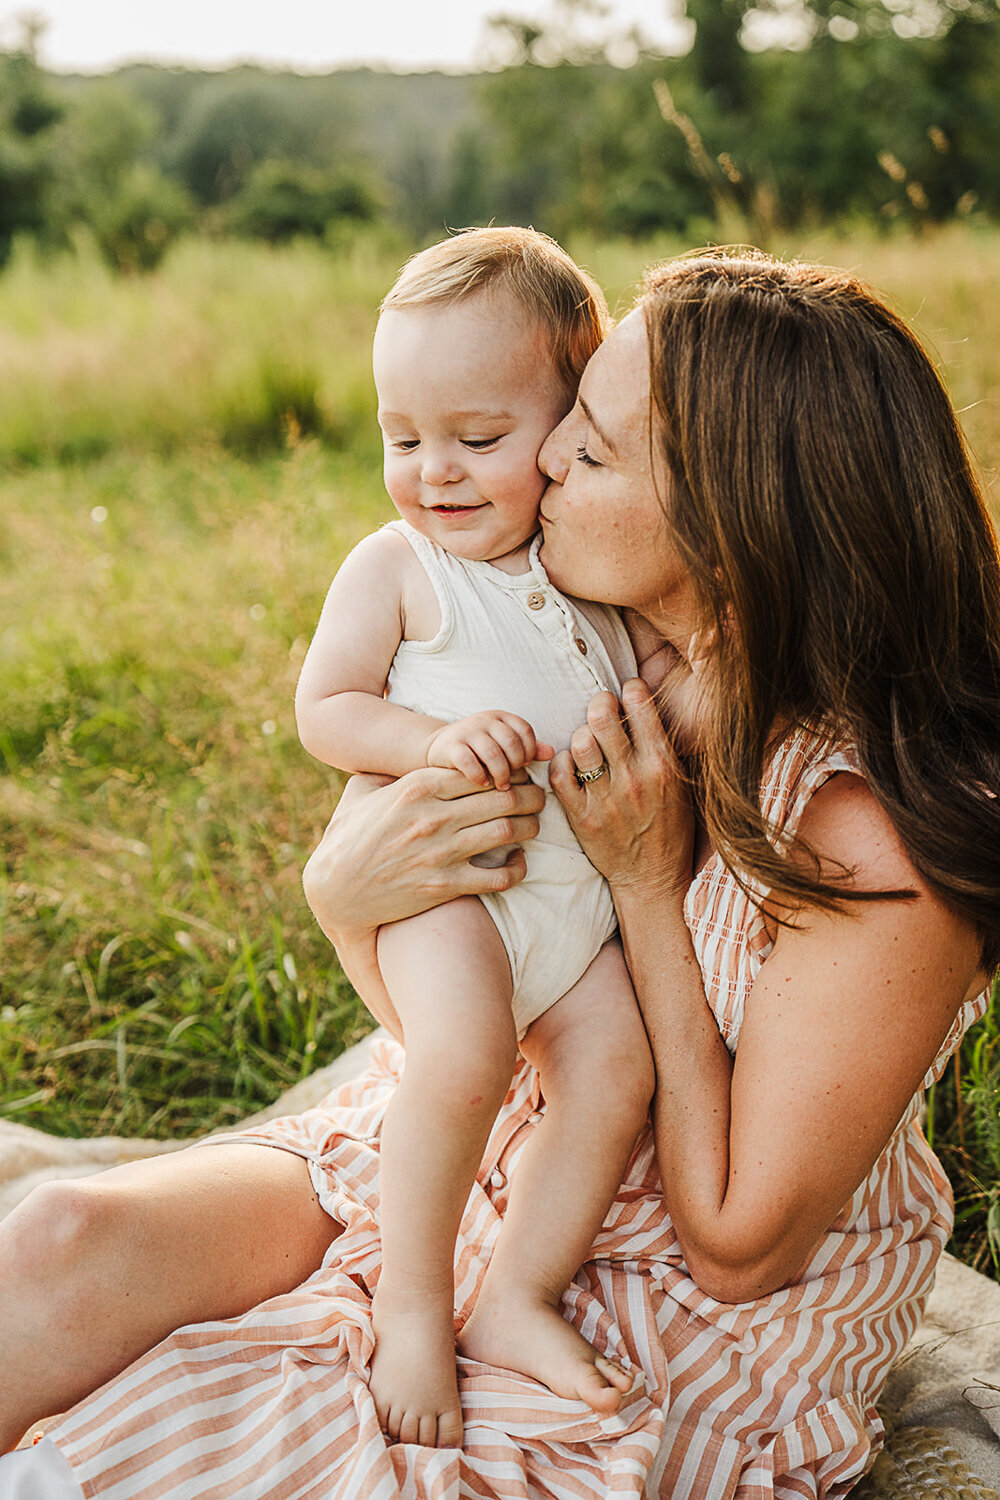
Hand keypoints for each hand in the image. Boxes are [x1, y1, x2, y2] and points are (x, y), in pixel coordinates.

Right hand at [302, 767, 545, 936]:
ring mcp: (440, 853)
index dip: (507, 771)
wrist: (335, 892)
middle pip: (503, 797)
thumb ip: (386, 772)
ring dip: (530, 826)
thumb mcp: (360, 793)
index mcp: (416, 788)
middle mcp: (432, 817)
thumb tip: (400, 758)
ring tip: (534, 824)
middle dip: (529, 795)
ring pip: (507, 831)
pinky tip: (520, 862)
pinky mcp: (444, 886)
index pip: (480, 769)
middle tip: (538, 797)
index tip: (516, 776)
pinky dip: (518, 869)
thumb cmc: (347, 838)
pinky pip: (498, 876)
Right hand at [425, 712, 553, 789]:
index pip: (524, 730)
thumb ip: (527, 747)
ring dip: (500, 773)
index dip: (528, 750)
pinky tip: (482, 784)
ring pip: (492, 752)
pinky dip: (478, 775)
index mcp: (500, 717)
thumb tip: (552, 753)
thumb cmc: (478, 749)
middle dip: (515, 764)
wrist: (439, 747)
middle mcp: (484, 720)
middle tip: (513, 781)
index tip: (524, 766)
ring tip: (501, 787)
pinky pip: (468, 761)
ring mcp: (466, 731)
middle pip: (511, 742)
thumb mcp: (502, 743)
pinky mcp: (450, 746)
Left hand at [549, 678, 693, 900]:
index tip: (627, 692)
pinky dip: (562, 763)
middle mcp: (634, 779)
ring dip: (581, 736)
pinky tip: (572, 767)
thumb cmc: (670, 827)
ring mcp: (606, 799)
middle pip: (602, 718)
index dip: (630, 690)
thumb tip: (645, 707)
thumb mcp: (681, 784)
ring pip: (579, 743)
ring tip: (588, 743)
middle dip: (599, 704)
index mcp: (663, 766)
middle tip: (600, 710)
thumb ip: (663, 748)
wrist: (654, 877)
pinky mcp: (582, 817)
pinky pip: (559, 775)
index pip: (640, 707)